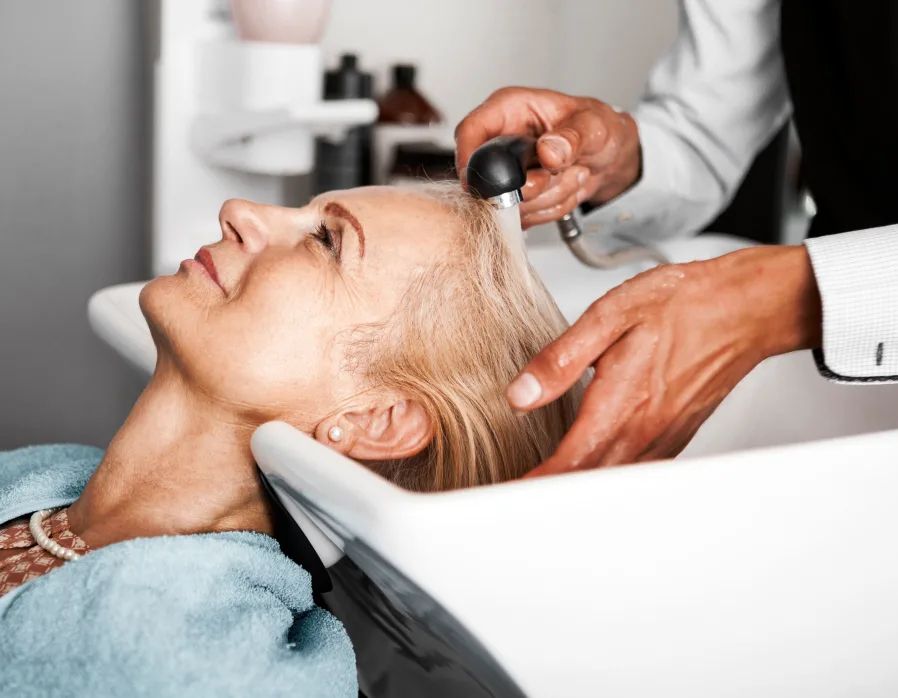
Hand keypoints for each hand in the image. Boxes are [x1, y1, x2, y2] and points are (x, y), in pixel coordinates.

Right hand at [455, 87, 640, 228]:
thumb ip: (572, 137)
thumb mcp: (593, 126)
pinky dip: (550, 208)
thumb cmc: (598, 128)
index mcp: (509, 109)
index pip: (470, 131)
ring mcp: (507, 172)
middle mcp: (501, 140)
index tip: (483, 180)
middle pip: (488, 178)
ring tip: (570, 174)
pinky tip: (564, 188)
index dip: (469, 157)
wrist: (610, 157)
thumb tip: (548, 151)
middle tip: (557, 173)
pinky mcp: (515, 197)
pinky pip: (524, 217)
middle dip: (529, 186)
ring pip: (510, 203)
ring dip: (547, 196)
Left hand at [506, 246, 822, 474]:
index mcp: (620, 406)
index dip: (532, 487)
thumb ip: (561, 360)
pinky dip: (604, 480)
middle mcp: (643, 433)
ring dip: (574, 490)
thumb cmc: (684, 305)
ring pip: (611, 484)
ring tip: (538, 486)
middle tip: (509, 493)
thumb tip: (520, 394)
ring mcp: (662, 440)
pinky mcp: (674, 437)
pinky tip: (587, 469)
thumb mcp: (610, 315)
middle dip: (545, 495)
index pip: (567, 466)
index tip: (503, 492)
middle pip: (586, 485)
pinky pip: (634, 473)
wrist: (744, 307)